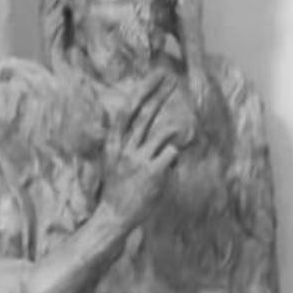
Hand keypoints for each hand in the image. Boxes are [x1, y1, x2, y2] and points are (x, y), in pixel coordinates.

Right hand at [100, 73, 192, 231]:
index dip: (142, 91)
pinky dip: (174, 155)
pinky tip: (169, 164)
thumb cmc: (116, 190)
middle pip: (145, 115)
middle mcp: (125, 148)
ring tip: (180, 127)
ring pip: (162, 132)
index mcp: (114, 144)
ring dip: (173, 129)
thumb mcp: (112, 161)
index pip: (128, 111)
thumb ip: (122, 142)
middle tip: (172, 79)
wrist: (113, 216)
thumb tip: (133, 123)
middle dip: (159, 95)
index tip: (154, 77)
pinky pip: (171, 153)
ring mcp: (139, 160)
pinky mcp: (153, 172)